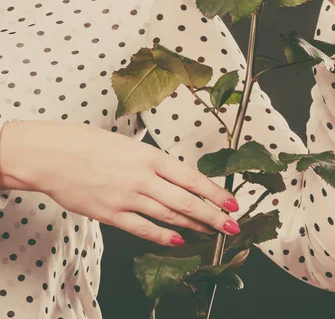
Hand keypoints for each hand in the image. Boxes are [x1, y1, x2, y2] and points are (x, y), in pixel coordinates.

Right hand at [2, 120, 239, 245]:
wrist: (54, 154)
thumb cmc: (89, 143)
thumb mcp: (129, 145)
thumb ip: (151, 163)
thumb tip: (174, 179)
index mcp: (149, 156)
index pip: (191, 177)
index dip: (214, 192)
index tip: (232, 202)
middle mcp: (143, 177)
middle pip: (186, 200)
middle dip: (213, 215)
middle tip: (232, 226)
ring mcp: (127, 197)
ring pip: (169, 216)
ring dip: (193, 226)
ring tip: (210, 233)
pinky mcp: (111, 214)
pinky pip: (142, 228)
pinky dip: (162, 236)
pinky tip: (178, 241)